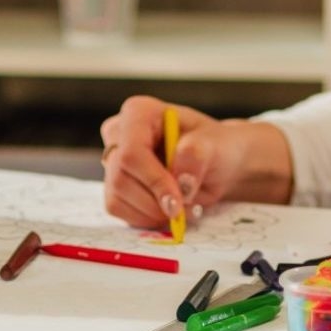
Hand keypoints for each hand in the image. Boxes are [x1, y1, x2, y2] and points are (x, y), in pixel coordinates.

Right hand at [98, 96, 285, 229]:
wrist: (217, 164)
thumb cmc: (215, 147)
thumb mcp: (215, 145)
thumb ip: (198, 156)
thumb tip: (182, 180)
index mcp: (139, 112)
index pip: (131, 152)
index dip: (153, 180)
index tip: (178, 202)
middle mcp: (119, 133)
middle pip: (121, 178)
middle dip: (154, 201)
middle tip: (184, 210)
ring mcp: (114, 160)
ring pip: (117, 197)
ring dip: (152, 212)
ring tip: (182, 208)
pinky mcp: (114, 184)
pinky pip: (119, 209)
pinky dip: (145, 218)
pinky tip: (166, 210)